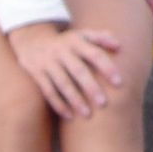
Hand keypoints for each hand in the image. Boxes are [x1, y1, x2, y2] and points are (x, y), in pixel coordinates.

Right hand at [6, 20, 123, 119]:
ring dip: (75, 100)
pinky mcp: (37, 74)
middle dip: (91, 87)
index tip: (119, 83)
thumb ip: (101, 38)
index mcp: (76, 41)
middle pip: (78, 70)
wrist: (32, 39)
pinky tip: (70, 116)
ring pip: (62, 83)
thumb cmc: (66, 41)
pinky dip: (58, 104)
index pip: (94, 54)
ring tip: (87, 115)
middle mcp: (62, 51)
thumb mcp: (82, 34)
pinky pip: (48, 91)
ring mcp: (48, 63)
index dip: (107, 67)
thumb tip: (120, 46)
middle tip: (103, 103)